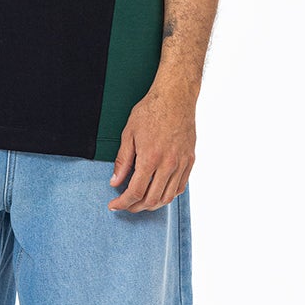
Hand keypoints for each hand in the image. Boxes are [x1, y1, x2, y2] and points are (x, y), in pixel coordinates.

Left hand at [108, 84, 195, 211]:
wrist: (175, 97)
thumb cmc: (151, 111)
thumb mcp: (128, 133)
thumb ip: (122, 161)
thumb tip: (115, 181)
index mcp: (150, 158)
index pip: (135, 191)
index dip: (123, 202)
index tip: (114, 205)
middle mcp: (168, 164)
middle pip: (152, 199)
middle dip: (135, 207)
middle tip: (125, 205)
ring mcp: (182, 163)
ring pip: (168, 197)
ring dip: (152, 205)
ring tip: (140, 203)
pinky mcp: (190, 160)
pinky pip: (180, 186)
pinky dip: (168, 195)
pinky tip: (159, 192)